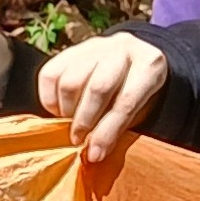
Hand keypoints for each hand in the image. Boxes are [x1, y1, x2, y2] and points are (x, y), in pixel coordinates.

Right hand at [39, 32, 169, 162]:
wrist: (129, 60)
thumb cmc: (136, 92)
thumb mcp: (140, 109)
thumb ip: (119, 128)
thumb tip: (92, 155)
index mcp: (149, 65)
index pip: (125, 101)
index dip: (107, 132)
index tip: (94, 154)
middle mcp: (122, 48)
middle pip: (97, 89)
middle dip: (84, 121)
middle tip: (78, 140)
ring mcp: (94, 46)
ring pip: (70, 82)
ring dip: (66, 111)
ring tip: (71, 124)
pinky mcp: (70, 49)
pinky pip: (50, 75)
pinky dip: (50, 100)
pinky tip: (60, 110)